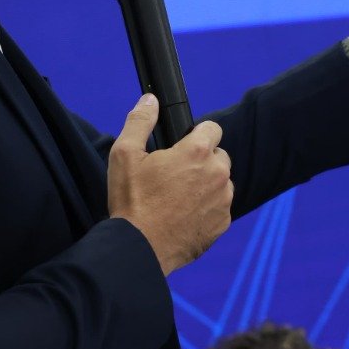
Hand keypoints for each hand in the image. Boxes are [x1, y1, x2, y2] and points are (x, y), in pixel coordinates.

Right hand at [107, 95, 232, 274]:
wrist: (139, 248)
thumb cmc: (131, 201)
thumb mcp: (125, 155)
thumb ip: (140, 121)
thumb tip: (150, 100)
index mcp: (197, 152)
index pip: (213, 128)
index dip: (196, 134)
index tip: (182, 146)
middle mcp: (218, 173)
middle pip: (218, 156)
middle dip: (202, 161)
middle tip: (174, 175)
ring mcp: (223, 200)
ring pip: (221, 183)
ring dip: (206, 185)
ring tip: (177, 198)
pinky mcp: (223, 224)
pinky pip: (220, 208)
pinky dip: (206, 209)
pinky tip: (183, 216)